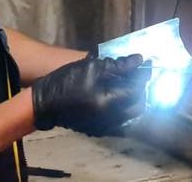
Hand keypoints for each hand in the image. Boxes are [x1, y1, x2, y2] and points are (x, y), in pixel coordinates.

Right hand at [31, 54, 148, 135]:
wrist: (44, 104)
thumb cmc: (66, 82)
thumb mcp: (91, 68)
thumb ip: (117, 65)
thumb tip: (138, 60)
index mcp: (109, 102)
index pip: (137, 88)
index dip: (144, 74)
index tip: (147, 63)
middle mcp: (111, 119)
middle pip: (139, 104)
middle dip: (141, 88)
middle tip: (136, 74)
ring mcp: (106, 127)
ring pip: (132, 114)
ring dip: (135, 98)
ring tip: (127, 84)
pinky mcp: (101, 131)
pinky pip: (122, 121)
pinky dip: (125, 109)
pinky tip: (118, 97)